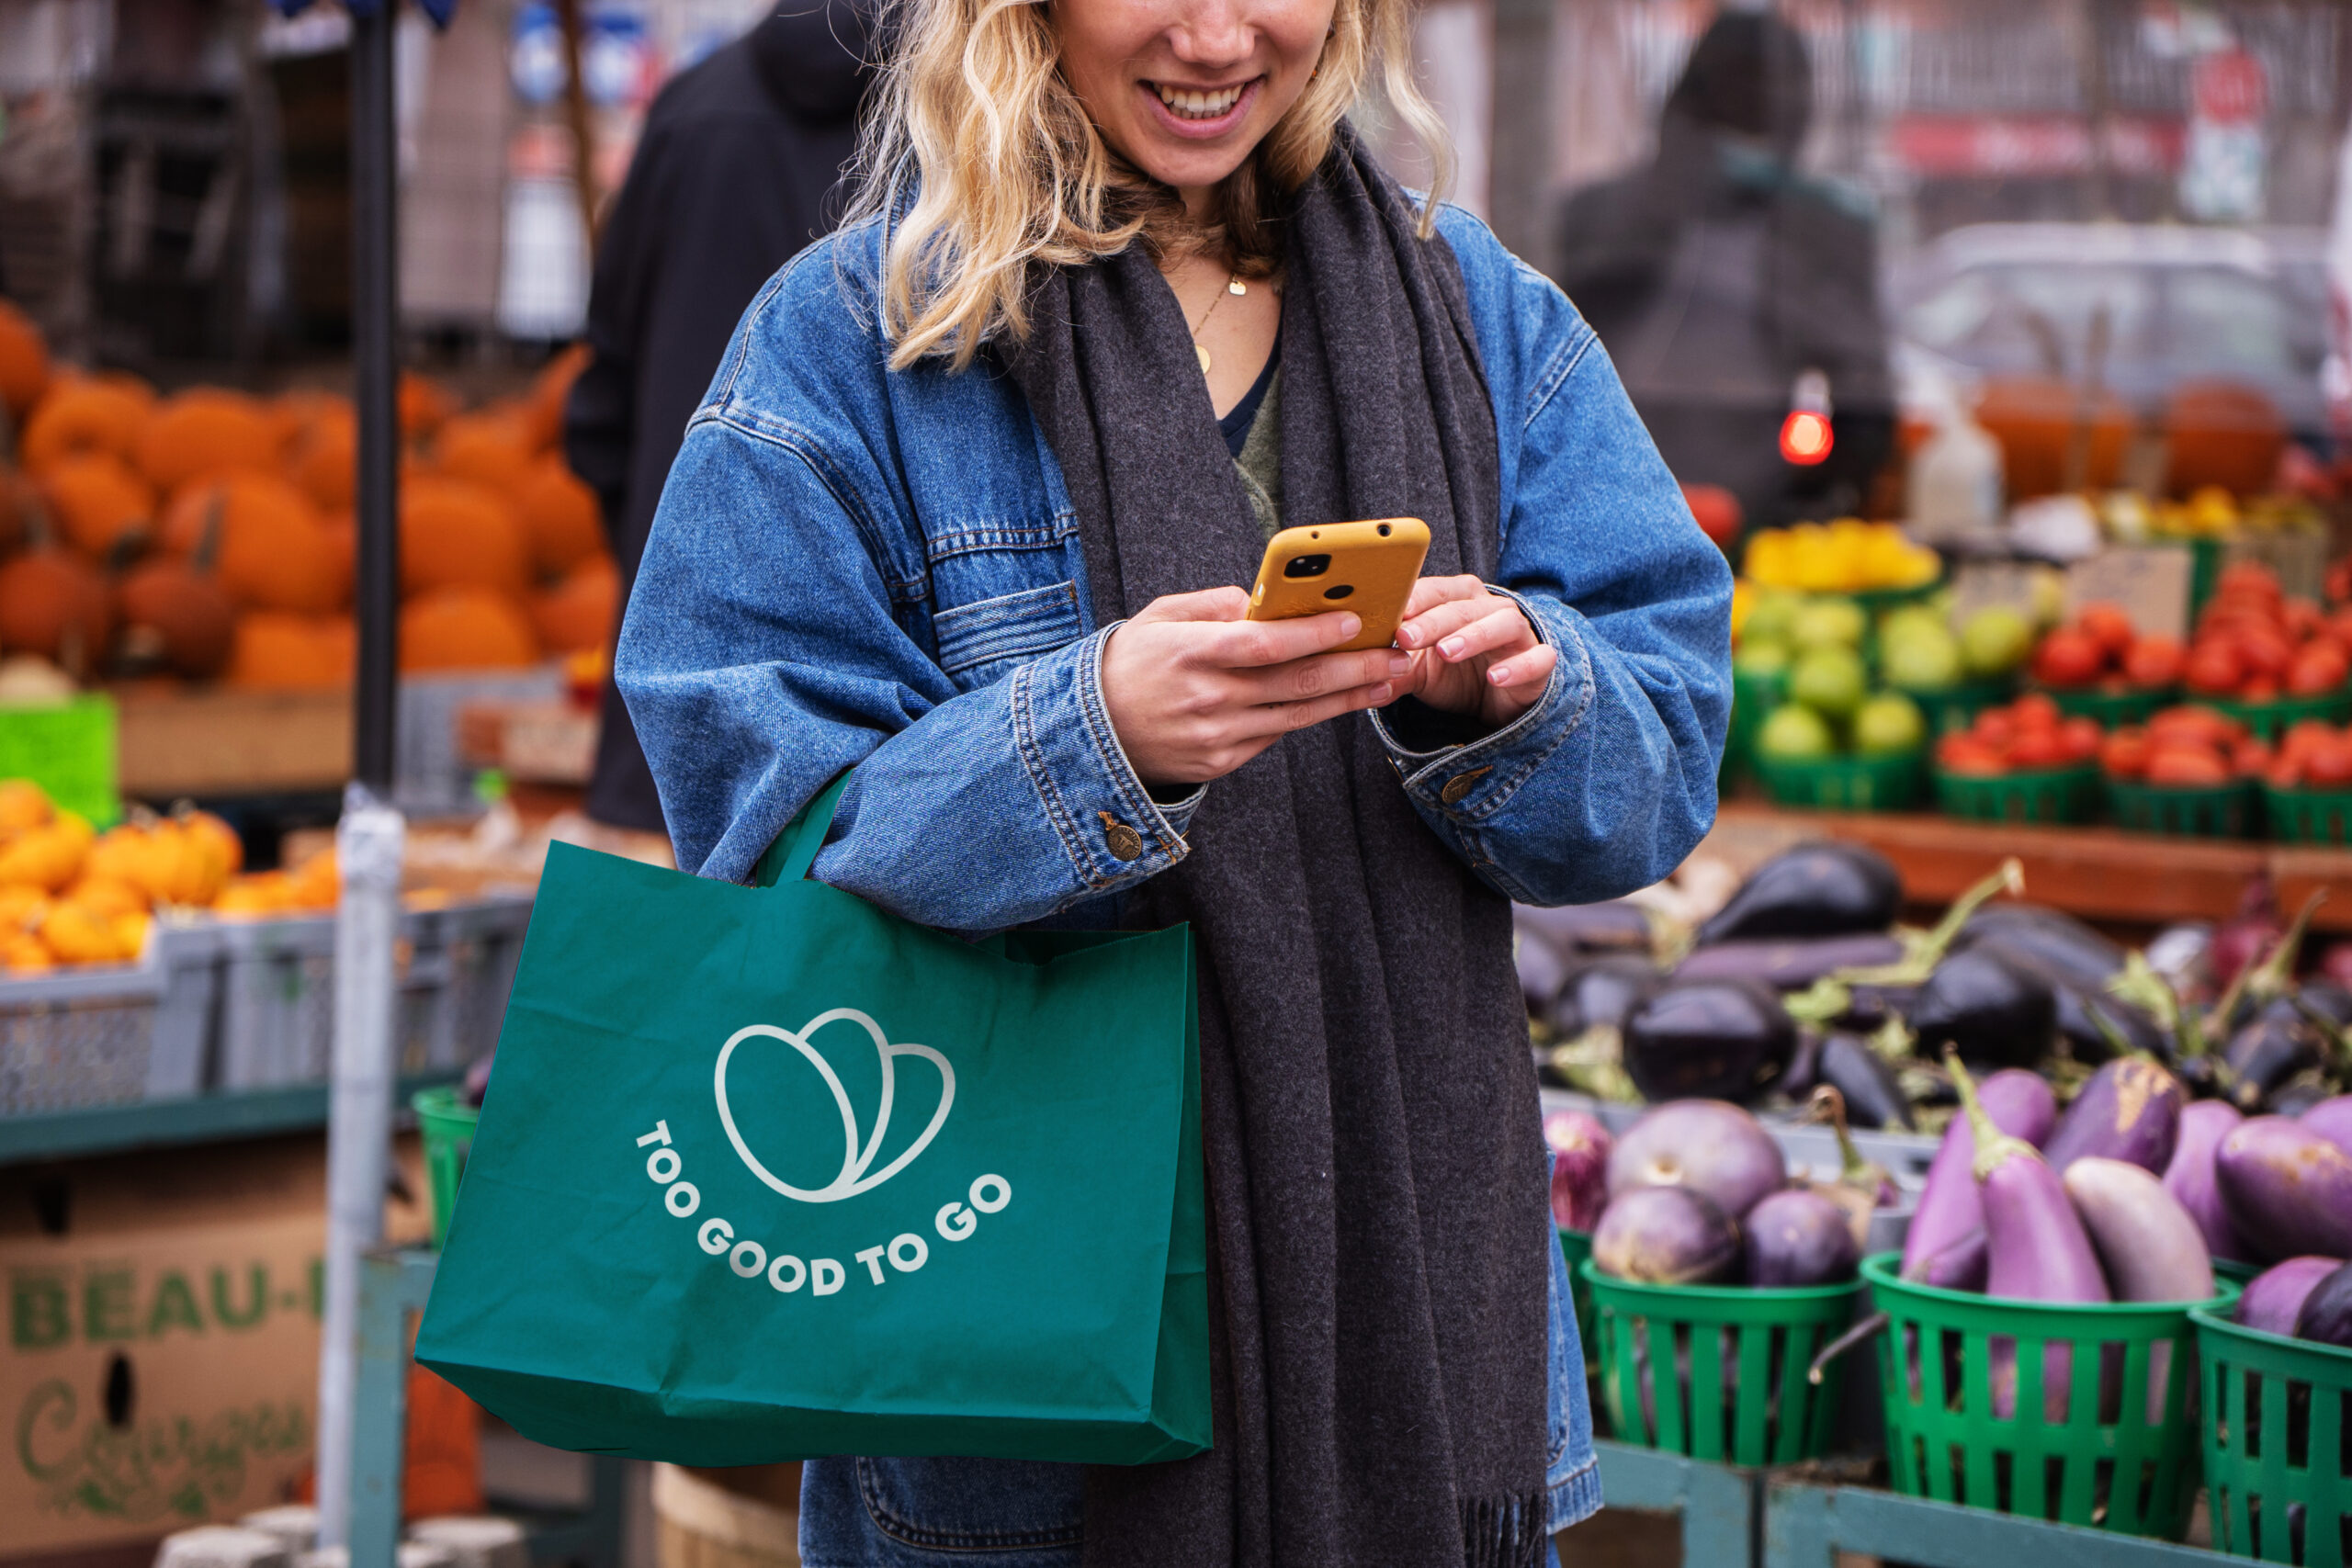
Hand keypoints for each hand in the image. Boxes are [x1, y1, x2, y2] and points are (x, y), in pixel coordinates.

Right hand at [1101, 587, 1412, 787]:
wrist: (1089, 731)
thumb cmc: (1130, 662)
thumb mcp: (1160, 617)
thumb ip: (1215, 604)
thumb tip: (1269, 601)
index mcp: (1191, 653)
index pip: (1265, 644)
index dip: (1314, 634)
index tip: (1356, 621)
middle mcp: (1208, 698)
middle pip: (1296, 684)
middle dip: (1355, 668)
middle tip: (1399, 654)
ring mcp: (1216, 737)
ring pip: (1297, 716)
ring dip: (1349, 698)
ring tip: (1389, 680)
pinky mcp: (1219, 763)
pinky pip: (1273, 736)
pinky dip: (1307, 716)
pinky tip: (1340, 701)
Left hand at [1394, 576, 1555, 728]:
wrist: (1497, 699)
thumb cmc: (1455, 673)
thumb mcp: (1420, 672)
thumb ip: (1395, 669)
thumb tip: (1361, 677)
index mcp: (1459, 601)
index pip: (1436, 591)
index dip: (1415, 598)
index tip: (1391, 612)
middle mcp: (1490, 609)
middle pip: (1463, 607)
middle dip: (1434, 621)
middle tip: (1407, 637)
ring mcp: (1519, 634)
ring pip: (1501, 625)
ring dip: (1473, 636)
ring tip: (1447, 651)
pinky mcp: (1540, 662)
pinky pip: (1537, 659)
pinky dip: (1517, 667)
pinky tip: (1495, 677)